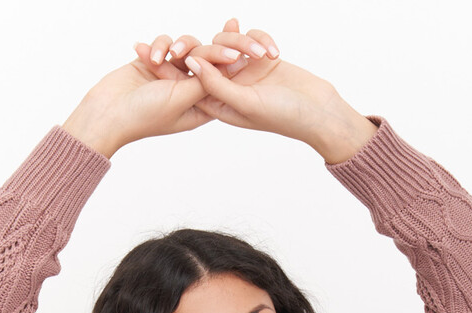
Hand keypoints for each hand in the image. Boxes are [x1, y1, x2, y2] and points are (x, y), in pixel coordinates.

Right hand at [61, 36, 245, 157]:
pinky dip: (156, 46)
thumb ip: (205, 80)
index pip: (225, 80)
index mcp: (201, 106)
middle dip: (219, 44)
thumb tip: (229, 64)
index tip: (254, 46)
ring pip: (188, 46)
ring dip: (176, 46)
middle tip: (234, 23)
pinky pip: (164, 43)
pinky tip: (144, 54)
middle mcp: (189, 90)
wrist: (107, 114)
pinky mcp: (154, 63)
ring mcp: (171, 76)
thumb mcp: (182, 99)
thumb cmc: (144, 115)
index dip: (239, 61)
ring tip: (163, 57)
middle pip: (211, 59)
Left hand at [135, 18, 354, 153]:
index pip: (188, 84)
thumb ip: (217, 84)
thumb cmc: (284, 116)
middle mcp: (230, 88)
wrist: (320, 113)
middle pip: (203, 59)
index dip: (169, 70)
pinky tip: (274, 51)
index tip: (151, 55)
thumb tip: (191, 63)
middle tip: (178, 40)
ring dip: (239, 40)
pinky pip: (250, 37)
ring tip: (260, 52)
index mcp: (219, 105)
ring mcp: (246, 72)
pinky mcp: (262, 59)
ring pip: (226, 43)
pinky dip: (259, 37)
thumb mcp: (246, 103)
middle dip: (195, 47)